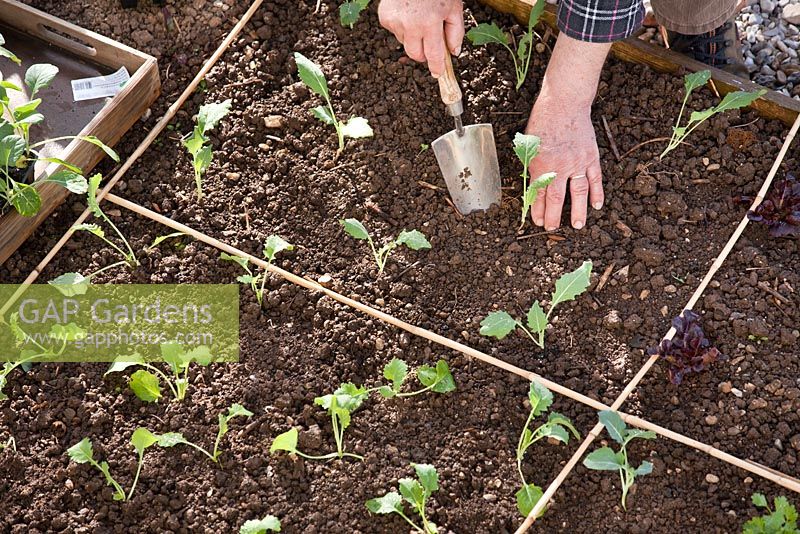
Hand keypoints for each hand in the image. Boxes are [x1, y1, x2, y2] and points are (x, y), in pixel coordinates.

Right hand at [378, 0, 463, 77]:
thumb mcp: (453, 6)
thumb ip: (455, 32)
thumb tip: (453, 53)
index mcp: (430, 23)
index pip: (433, 55)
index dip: (436, 67)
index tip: (437, 73)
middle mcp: (410, 25)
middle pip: (415, 54)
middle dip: (423, 53)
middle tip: (430, 42)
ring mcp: (395, 21)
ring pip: (405, 42)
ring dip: (413, 36)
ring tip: (419, 17)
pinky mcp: (385, 17)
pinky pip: (395, 31)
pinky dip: (402, 26)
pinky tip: (407, 12)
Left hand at [526, 93, 603, 229]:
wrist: (564, 104)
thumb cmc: (543, 122)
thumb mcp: (529, 145)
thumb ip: (532, 167)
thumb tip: (533, 187)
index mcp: (541, 165)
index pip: (539, 194)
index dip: (538, 210)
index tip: (538, 221)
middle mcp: (559, 166)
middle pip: (557, 198)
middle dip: (554, 216)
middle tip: (552, 228)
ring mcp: (577, 162)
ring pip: (578, 192)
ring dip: (578, 210)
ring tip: (578, 225)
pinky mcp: (591, 157)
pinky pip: (595, 179)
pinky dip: (597, 193)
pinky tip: (597, 205)